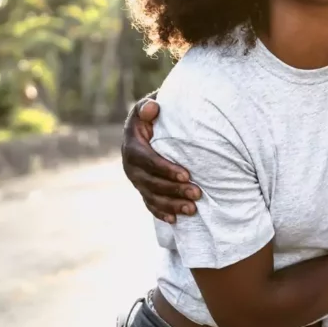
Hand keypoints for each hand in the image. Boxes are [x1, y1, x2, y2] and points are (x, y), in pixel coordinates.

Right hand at [121, 96, 200, 222]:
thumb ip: (149, 107)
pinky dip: (161, 212)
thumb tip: (152, 108)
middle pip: (151, 182)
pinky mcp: (142, 187)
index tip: (186, 175)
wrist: (148, 125)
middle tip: (197, 194)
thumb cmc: (155, 114)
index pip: (148, 161)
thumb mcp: (149, 106)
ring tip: (192, 209)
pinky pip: (150, 203)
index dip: (165, 169)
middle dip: (174, 190)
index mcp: (132, 146)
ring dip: (171, 204)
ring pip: (151, 196)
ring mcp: (136, 179)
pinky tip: (175, 220)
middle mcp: (130, 165)